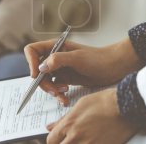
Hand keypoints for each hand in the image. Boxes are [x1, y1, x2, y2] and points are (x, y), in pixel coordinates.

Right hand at [24, 38, 140, 104]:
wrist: (115, 67)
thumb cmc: (99, 59)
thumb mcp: (78, 58)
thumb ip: (58, 60)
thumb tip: (41, 67)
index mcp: (56, 47)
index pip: (33, 51)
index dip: (30, 62)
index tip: (37, 74)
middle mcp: (56, 57)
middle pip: (38, 70)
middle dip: (44, 82)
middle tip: (55, 90)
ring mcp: (60, 68)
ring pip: (46, 81)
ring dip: (52, 90)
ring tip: (63, 94)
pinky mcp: (66, 79)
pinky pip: (55, 88)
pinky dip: (58, 95)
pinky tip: (65, 99)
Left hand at [46, 88, 138, 143]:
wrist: (125, 106)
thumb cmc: (105, 102)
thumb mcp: (80, 105)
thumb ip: (63, 119)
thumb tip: (51, 126)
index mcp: (70, 124)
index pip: (50, 140)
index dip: (53, 140)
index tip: (57, 139)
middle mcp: (77, 137)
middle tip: (68, 140)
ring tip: (82, 139)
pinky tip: (92, 140)